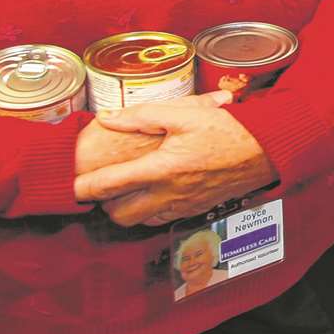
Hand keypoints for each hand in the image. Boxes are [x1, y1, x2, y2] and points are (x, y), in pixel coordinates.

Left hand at [73, 91, 277, 226]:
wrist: (266, 150)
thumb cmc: (228, 128)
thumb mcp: (185, 112)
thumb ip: (142, 114)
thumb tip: (107, 117)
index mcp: (161, 169)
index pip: (108, 186)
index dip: (81, 187)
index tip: (67, 184)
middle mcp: (168, 194)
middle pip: (118, 214)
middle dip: (102, 203)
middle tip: (99, 183)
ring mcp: (181, 206)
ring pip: (137, 221)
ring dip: (124, 208)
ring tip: (122, 187)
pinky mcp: (193, 210)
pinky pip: (158, 220)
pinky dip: (146, 211)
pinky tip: (150, 191)